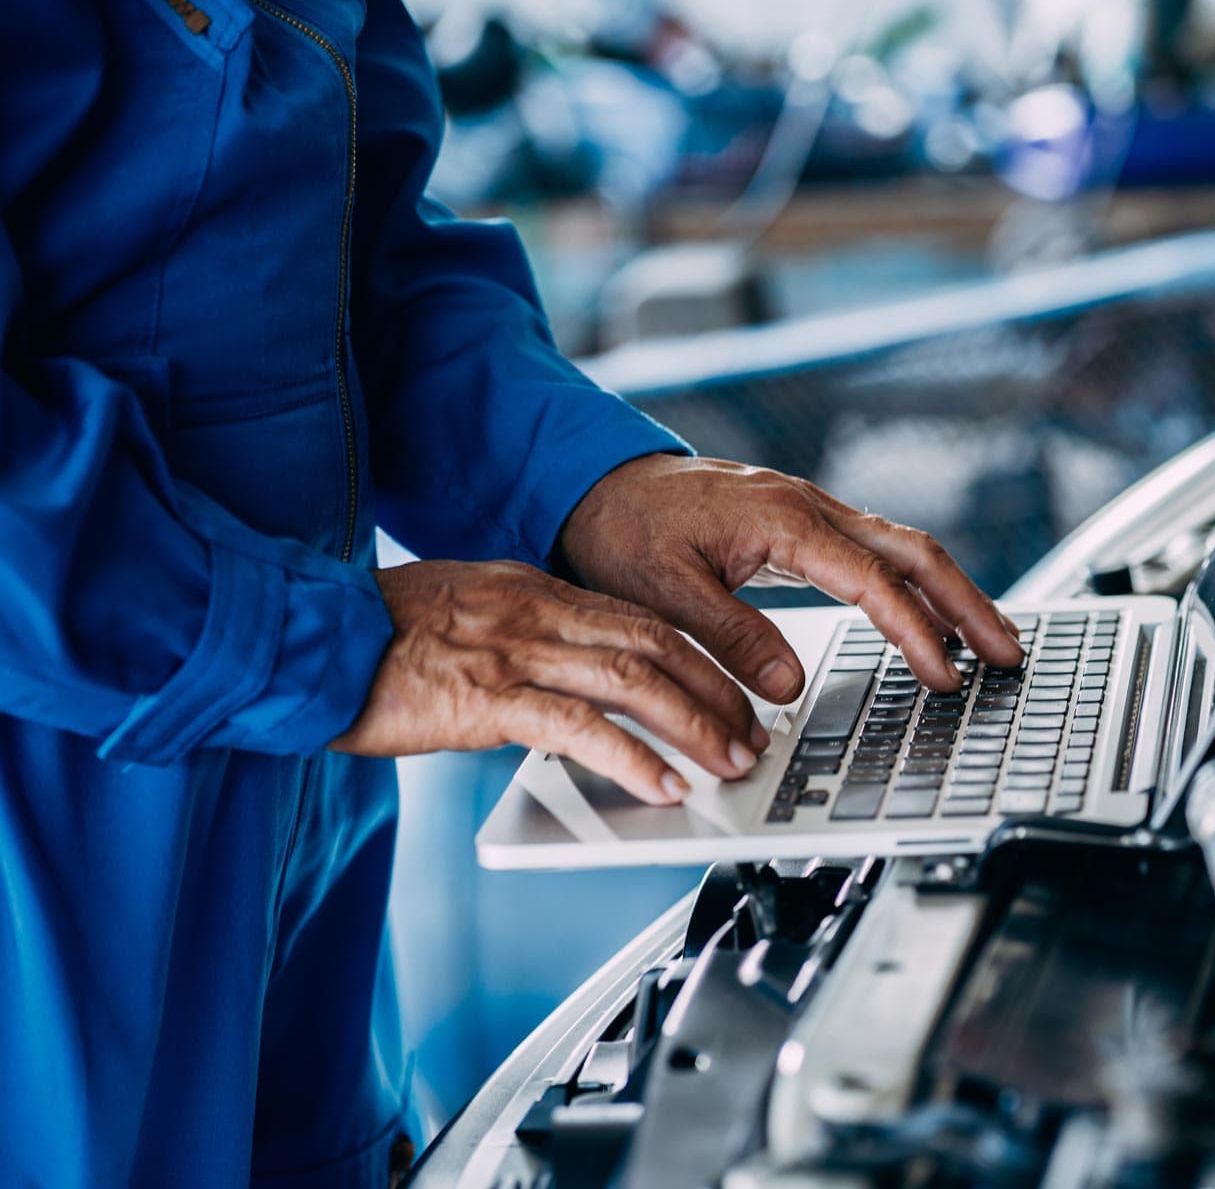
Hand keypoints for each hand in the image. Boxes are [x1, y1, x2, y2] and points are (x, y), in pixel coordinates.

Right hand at [332, 560, 767, 803]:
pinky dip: (631, 757)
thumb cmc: (371, 638)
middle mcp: (535, 611)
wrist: (302, 639)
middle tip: (752, 733)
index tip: (733, 690)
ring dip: (694, 724)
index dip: (699, 655)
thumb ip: (521, 636)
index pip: (640, 615)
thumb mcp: (464, 617)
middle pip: (656, 642)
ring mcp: (513, 650)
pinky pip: (577, 726)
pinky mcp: (486, 697)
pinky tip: (662, 784)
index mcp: (533, 590)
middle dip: (716, 690)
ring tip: (730, 762)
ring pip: (634, 679)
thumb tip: (569, 674)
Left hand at [558, 455, 1025, 699]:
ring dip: (951, 593)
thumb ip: (730, 636)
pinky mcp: (803, 524)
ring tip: (989, 642)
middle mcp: (810, 507)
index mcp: (783, 520)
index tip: (943, 676)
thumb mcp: (664, 592)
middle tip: (1010, 653)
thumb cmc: (624, 530)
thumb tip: (789, 687)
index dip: (915, 631)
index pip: (872, 581)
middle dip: (968, 602)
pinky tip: (928, 617)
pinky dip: (915, 585)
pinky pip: (877, 551)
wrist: (596, 482)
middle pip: (914, 551)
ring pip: (903, 547)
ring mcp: (811, 511)